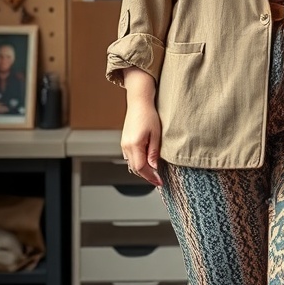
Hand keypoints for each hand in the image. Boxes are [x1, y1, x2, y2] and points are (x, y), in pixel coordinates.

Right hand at [121, 67, 162, 186]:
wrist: (139, 102)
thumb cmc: (149, 115)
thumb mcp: (156, 134)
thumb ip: (153, 152)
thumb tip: (154, 167)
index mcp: (134, 145)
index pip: (141, 168)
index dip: (151, 177)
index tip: (160, 182)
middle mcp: (126, 146)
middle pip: (135, 169)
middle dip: (147, 176)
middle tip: (158, 180)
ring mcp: (124, 144)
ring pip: (132, 164)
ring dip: (142, 171)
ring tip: (154, 174)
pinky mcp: (124, 142)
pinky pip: (130, 158)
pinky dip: (137, 163)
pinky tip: (146, 163)